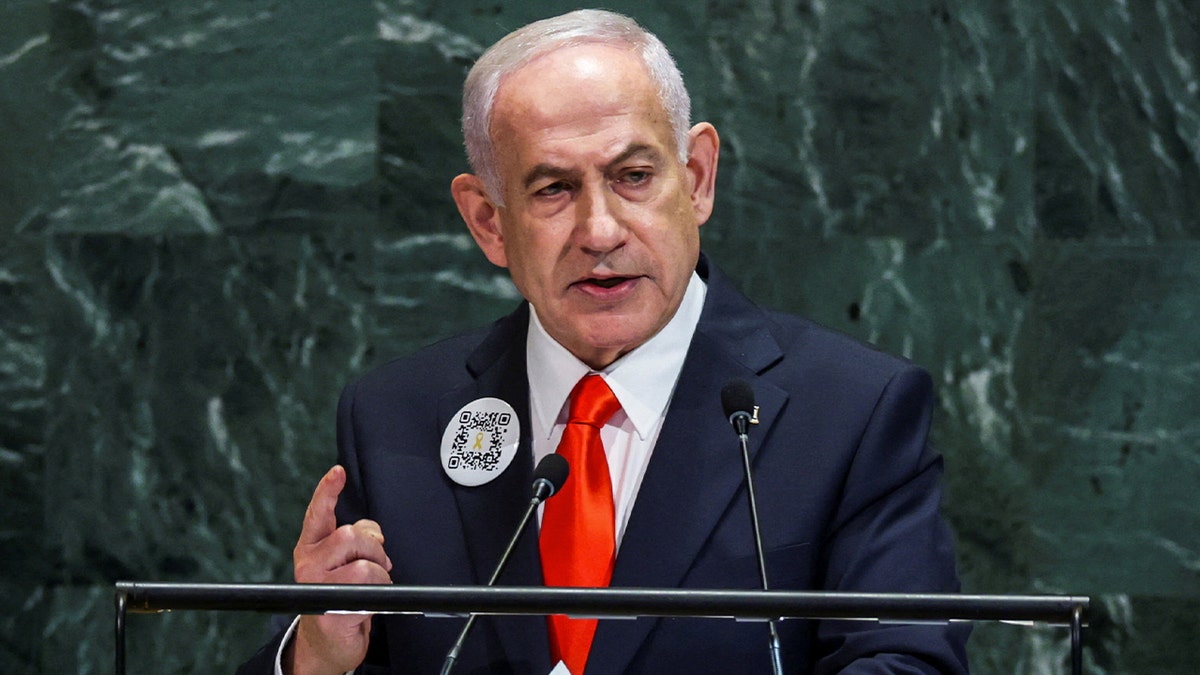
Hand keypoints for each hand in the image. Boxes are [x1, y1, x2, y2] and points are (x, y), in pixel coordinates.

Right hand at [285, 466, 392, 674]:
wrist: (329, 642)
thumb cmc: (341, 597)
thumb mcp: (345, 562)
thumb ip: (356, 539)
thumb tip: (372, 532)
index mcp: (311, 547)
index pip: (317, 514)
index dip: (327, 491)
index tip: (338, 472)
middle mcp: (308, 563)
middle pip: (351, 535)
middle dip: (375, 548)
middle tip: (377, 565)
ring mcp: (316, 585)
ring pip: (364, 561)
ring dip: (380, 572)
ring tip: (373, 586)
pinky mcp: (330, 605)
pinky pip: (368, 584)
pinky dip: (380, 589)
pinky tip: (367, 601)